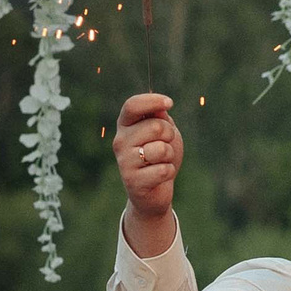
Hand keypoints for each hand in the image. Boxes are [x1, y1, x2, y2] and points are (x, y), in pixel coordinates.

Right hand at [114, 94, 179, 255]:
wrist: (155, 190)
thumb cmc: (160, 156)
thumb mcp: (163, 132)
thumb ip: (160, 117)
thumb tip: (160, 107)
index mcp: (125, 125)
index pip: (132, 106)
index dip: (152, 101)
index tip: (170, 103)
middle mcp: (120, 141)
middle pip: (155, 127)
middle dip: (169, 136)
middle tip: (165, 145)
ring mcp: (124, 161)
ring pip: (161, 149)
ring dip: (169, 156)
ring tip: (160, 162)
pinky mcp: (132, 181)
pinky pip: (163, 170)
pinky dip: (169, 172)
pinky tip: (159, 176)